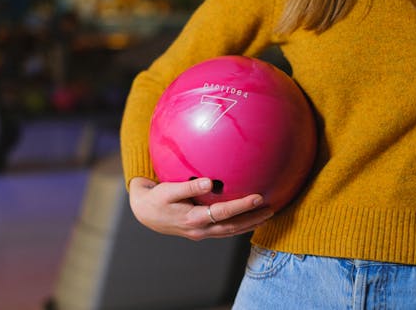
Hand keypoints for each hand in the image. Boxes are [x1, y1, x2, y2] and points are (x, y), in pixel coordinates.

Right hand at [128, 176, 273, 240]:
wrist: (144, 212)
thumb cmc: (156, 198)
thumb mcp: (168, 191)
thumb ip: (189, 187)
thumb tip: (208, 182)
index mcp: (193, 219)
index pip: (223, 213)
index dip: (242, 206)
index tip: (258, 197)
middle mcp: (199, 230)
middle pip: (232, 227)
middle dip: (252, 219)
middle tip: (271, 210)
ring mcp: (200, 234)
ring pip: (230, 232)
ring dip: (249, 225)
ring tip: (266, 216)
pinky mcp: (200, 232)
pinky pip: (223, 230)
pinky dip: (238, 226)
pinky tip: (248, 220)